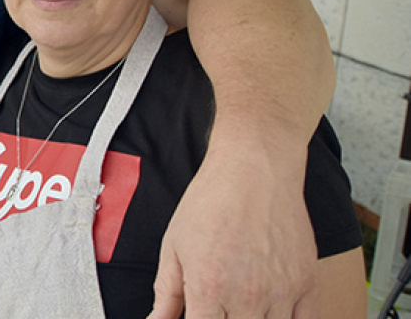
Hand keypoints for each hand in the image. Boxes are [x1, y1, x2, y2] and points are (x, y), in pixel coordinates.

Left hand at [149, 143, 316, 317]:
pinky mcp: (308, 284)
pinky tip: (272, 314)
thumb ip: (166, 292)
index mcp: (208, 290)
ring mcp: (281, 293)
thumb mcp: (173, 246)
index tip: (198, 316)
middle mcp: (247, 297)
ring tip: (242, 308)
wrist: (254, 170)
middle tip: (219, 308)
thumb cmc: (211, 202)